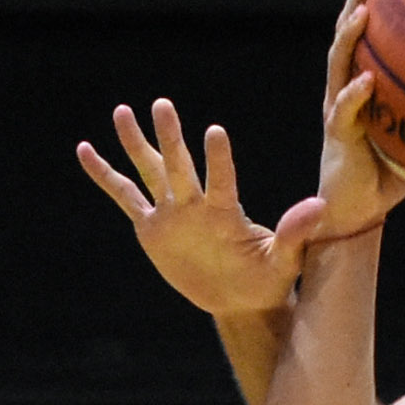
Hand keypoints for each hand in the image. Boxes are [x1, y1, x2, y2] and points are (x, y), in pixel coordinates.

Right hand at [77, 98, 326, 318]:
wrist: (241, 299)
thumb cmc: (267, 279)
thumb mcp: (284, 260)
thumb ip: (295, 232)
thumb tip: (319, 207)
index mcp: (226, 212)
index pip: (221, 181)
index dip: (218, 159)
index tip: (214, 131)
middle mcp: (195, 205)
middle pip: (180, 167)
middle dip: (170, 139)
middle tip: (162, 105)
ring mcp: (171, 212)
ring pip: (150, 171)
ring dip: (136, 143)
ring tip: (123, 111)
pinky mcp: (151, 227)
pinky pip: (124, 196)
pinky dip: (104, 175)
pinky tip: (85, 150)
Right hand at [303, 0, 404, 247]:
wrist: (357, 211)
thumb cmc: (393, 175)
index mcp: (367, 82)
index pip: (375, 32)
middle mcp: (348, 87)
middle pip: (348, 31)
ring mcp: (338, 108)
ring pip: (338, 62)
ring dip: (349, 36)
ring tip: (363, 14)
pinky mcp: (337, 135)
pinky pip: (343, 110)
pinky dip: (354, 95)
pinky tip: (366, 83)